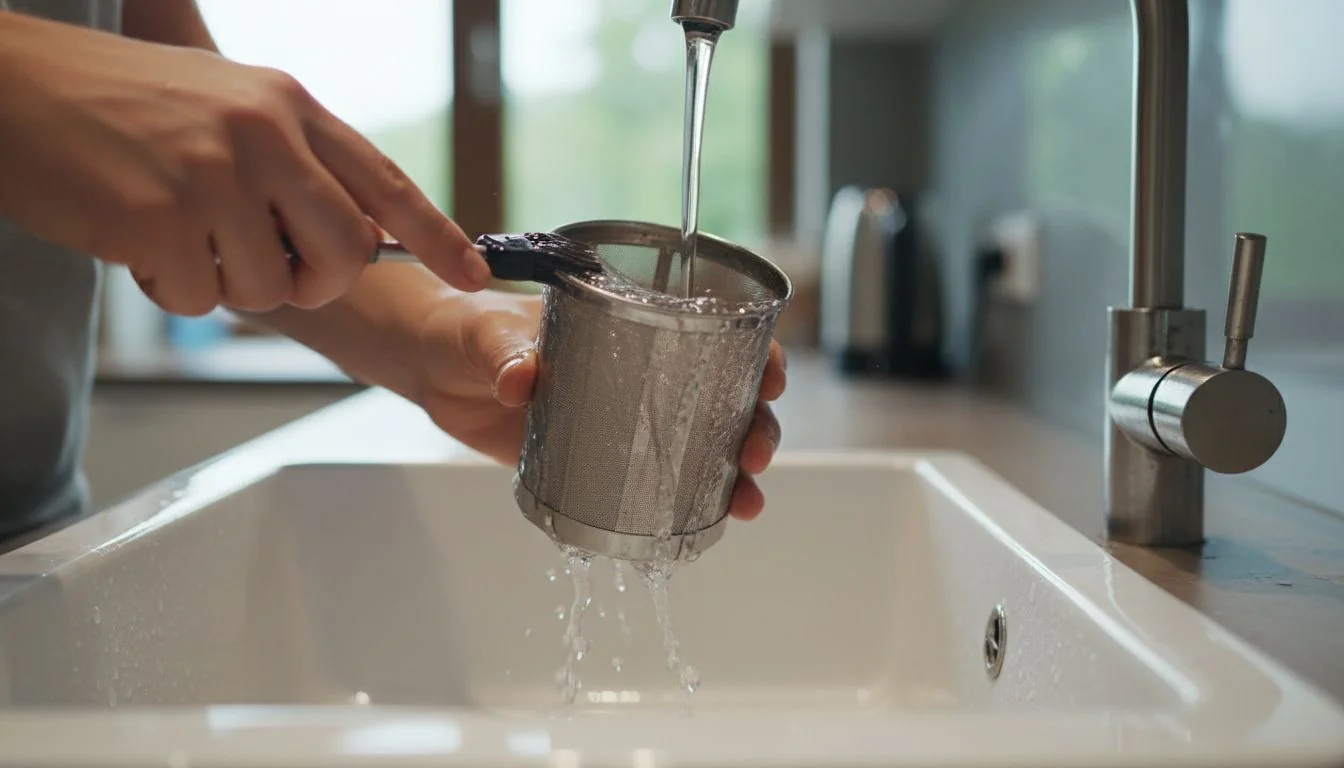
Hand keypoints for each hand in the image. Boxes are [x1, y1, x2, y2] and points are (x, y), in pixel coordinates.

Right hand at [0, 12, 489, 315]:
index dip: (438, 235)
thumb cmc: (118, 103)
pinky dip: (173, 290)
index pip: (387, 182)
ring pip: (275, 287)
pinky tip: (139, 242)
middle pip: (348, 252)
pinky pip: (204, 301)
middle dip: (318, 281)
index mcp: (289, 105)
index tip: (475, 274)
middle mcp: (265, 135)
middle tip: (269, 267)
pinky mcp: (163, 219)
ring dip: (229, 282)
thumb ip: (295, 161)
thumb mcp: (227, 107)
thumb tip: (356, 231)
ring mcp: (215, 174)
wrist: (10, 89)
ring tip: (180, 232)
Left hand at [416, 290, 786, 519]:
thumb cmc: (469, 331)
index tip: (770, 375)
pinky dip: (686, 502)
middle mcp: (642, 369)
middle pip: (723, 395)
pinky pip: (654, 482)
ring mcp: (625, 418)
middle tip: (754, 451)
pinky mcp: (599, 459)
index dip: (752, 351)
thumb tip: (522, 382)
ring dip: (732, 472)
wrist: (436, 371)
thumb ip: (505, 354)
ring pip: (701, 443)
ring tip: (746, 500)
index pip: (711, 329)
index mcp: (631, 322)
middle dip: (754, 424)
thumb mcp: (488, 335)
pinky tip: (709, 522)